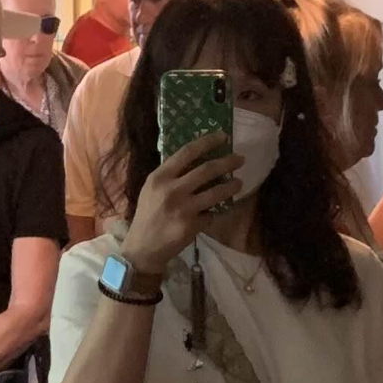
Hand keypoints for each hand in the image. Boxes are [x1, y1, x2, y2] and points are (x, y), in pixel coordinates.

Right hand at [124, 132, 239, 278]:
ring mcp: (183, 208)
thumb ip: (171, 174)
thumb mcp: (152, 189)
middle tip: (240, 159)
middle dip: (228, 162)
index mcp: (160, 177)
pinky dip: (215, 212)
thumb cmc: (148, 214)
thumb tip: (197, 159)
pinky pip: (211, 214)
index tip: (223, 136)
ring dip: (231, 186)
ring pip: (216, 192)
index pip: (187, 152)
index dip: (207, 142)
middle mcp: (171, 190)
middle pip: (207, 169)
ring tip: (239, 183)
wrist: (143, 247)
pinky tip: (216, 211)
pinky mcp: (192, 225)